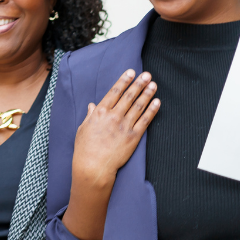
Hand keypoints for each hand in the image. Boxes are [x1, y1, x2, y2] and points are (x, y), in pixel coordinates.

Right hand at [62, 69, 159, 239]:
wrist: (93, 167)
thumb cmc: (85, 149)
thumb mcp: (83, 129)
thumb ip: (90, 116)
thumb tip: (93, 105)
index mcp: (100, 113)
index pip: (114, 92)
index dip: (124, 81)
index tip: (131, 73)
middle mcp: (113, 116)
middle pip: (129, 96)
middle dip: (139, 84)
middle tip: (147, 75)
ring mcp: (124, 126)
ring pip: (138, 106)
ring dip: (147, 94)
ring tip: (153, 85)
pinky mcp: (133, 137)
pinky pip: (145, 121)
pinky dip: (152, 110)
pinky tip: (157, 102)